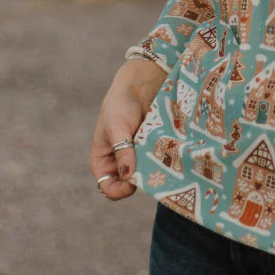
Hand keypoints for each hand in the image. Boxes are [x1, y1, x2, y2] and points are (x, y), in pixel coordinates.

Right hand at [89, 57, 165, 199]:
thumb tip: (128, 177)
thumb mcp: (118, 127)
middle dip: (141, 181)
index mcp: (103, 160)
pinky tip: (172, 155)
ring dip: (155, 172)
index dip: (119, 190)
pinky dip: (164, 162)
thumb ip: (122, 151)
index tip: (133, 184)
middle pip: (130, 185)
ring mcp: (138, 157)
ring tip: (164, 162)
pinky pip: (159, 163)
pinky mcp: (154, 150)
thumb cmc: (121, 103)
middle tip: (153, 172)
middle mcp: (120, 163)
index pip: (108, 187)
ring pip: (147, 175)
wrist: (142, 84)